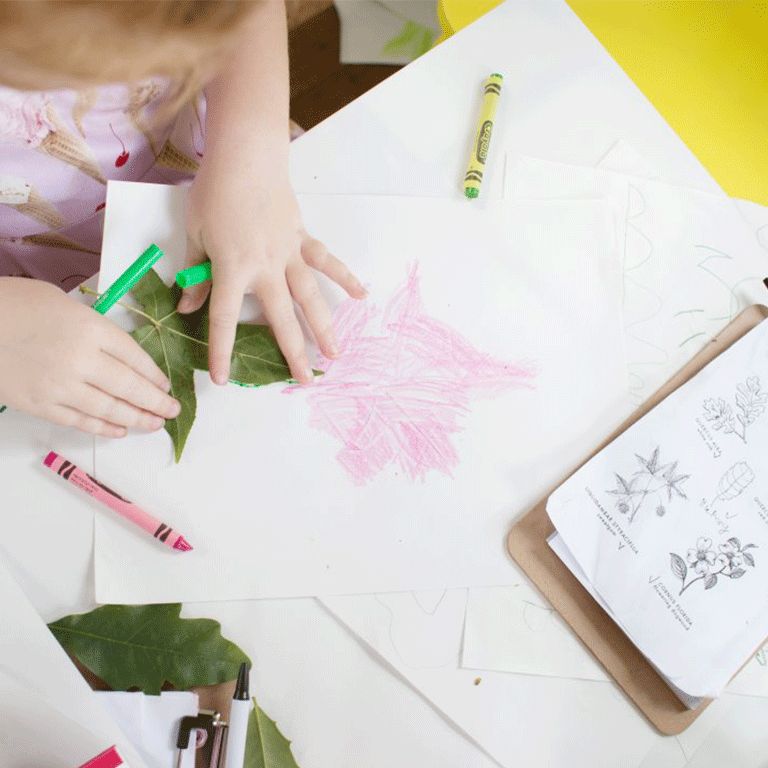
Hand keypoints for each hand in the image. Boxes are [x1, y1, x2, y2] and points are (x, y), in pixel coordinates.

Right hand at [0, 278, 180, 436]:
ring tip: (155, 424)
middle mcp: (81, 360)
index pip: (135, 357)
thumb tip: (122, 353)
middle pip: (129, 387)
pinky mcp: (39, 404)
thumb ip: (95, 329)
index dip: (154, 375)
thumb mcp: (63, 304)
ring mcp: (59, 386)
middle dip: (156, 402)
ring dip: (137, 419)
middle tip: (173, 411)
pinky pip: (80, 421)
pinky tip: (121, 430)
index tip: (166, 386)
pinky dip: (104, 428)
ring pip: (109, 409)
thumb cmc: (15, 305)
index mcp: (90, 328)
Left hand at [179, 176, 365, 384]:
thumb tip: (188, 306)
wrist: (245, 155)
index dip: (222, 350)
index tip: (224, 378)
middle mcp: (265, 267)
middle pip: (281, 317)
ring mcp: (288, 253)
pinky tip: (360, 295)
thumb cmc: (214, 192)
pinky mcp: (302, 238)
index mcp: (232, 268)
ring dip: (324, 326)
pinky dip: (344, 277)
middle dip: (292, 352)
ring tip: (335, 354)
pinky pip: (326, 261)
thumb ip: (195, 273)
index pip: (224, 318)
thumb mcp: (195, 233)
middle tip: (304, 381)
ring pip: (309, 296)